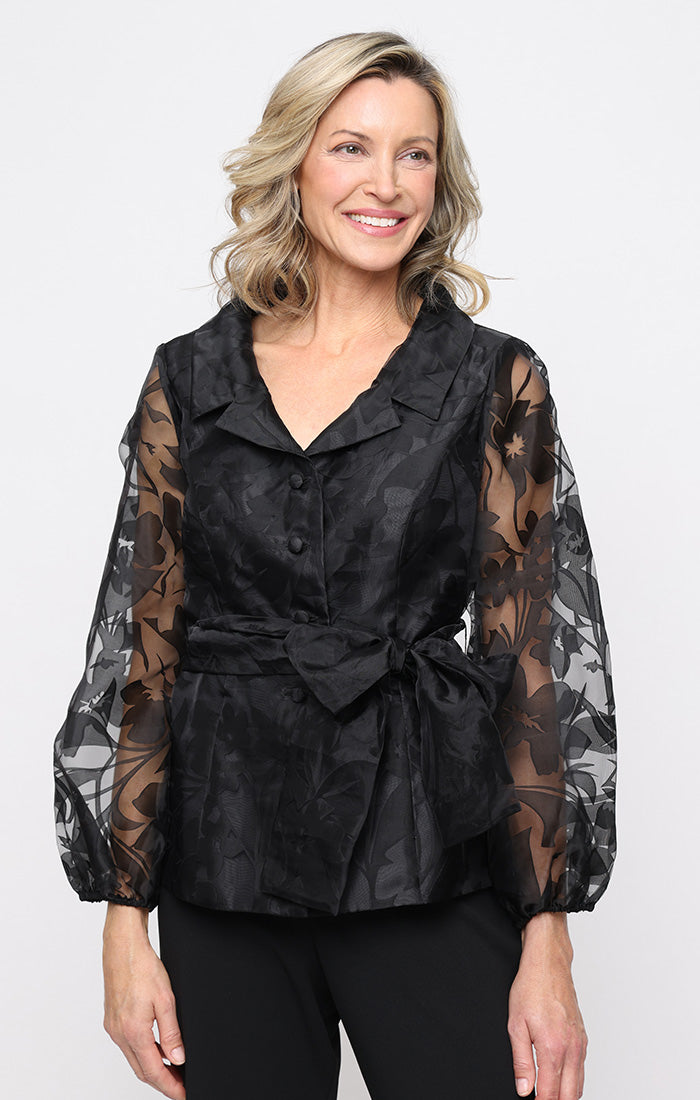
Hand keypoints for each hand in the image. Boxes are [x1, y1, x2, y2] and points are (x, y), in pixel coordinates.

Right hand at [102, 903, 185, 1098]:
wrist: (122, 946)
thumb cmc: (142, 966)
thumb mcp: (166, 999)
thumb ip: (172, 1033)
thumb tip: (178, 1059)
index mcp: (133, 1031)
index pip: (153, 1071)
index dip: (170, 1086)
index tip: (182, 1094)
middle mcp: (119, 1034)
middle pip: (142, 1070)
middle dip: (162, 1082)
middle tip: (180, 1086)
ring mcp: (113, 1027)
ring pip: (134, 1059)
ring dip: (152, 1068)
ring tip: (172, 1071)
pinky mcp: (112, 1020)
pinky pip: (128, 1046)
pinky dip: (143, 1053)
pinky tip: (155, 1049)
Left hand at [508, 912, 586, 1099]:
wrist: (548, 964)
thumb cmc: (531, 988)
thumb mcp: (515, 1024)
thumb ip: (520, 1061)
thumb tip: (524, 1089)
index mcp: (552, 1047)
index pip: (550, 1093)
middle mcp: (571, 1048)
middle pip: (569, 1095)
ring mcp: (580, 1043)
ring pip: (579, 1084)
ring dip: (566, 1095)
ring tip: (550, 1095)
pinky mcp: (583, 1037)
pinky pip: (582, 1068)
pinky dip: (573, 1080)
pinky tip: (562, 1080)